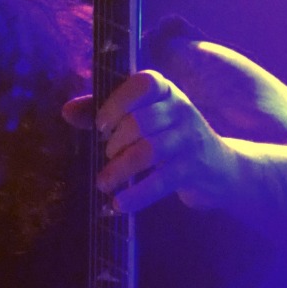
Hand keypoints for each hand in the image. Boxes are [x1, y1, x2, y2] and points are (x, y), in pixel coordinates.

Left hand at [63, 71, 238, 214]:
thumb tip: (67, 110)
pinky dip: (137, 195)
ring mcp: (189, 139)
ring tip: (103, 184)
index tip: (100, 125)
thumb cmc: (171, 140)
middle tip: (106, 158)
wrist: (220, 167)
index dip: (119, 102)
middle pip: (142, 121)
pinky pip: (161, 181)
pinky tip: (120, 205)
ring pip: (150, 151)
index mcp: (166, 91)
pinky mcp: (194, 168)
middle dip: (116, 143)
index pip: (145, 83)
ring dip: (121, 170)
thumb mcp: (143, 120)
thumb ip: (105, 113)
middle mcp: (181, 109)